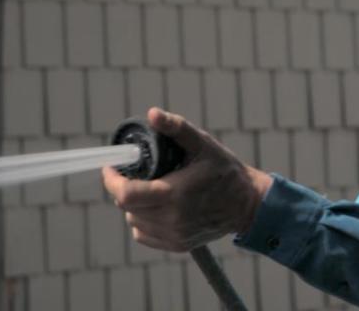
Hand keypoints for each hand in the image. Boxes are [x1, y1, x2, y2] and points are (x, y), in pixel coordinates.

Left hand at [102, 107, 272, 251]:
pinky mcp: (177, 244)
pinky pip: (144, 235)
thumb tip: (153, 114)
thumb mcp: (203, 144)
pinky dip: (144, 220)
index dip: (111, 180)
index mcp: (174, 194)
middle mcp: (172, 219)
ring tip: (150, 189)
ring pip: (134, 221)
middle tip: (135, 174)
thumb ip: (177, 128)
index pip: (125, 194)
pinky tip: (158, 207)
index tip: (111, 168)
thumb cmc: (224, 170)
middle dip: (124, 188)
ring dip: (134, 205)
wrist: (247, 203)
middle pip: (127, 207)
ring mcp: (174, 235)